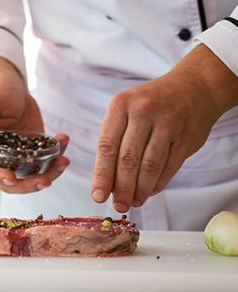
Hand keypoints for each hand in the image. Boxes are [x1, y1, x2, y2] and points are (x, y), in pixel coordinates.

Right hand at [0, 56, 69, 192]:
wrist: (9, 85)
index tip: (11, 178)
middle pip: (11, 182)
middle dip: (28, 185)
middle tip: (46, 180)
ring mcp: (17, 156)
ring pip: (31, 175)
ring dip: (49, 174)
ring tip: (63, 161)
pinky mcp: (33, 149)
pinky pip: (46, 159)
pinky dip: (57, 154)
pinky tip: (63, 139)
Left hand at [91, 44, 237, 212]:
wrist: (194, 86)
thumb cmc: (151, 103)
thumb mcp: (126, 109)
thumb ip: (115, 140)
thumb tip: (106, 181)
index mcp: (120, 105)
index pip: (106, 147)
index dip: (102, 175)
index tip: (97, 195)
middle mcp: (142, 112)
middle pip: (128, 160)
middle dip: (121, 188)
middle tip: (118, 205)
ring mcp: (167, 123)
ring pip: (149, 166)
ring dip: (140, 190)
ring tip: (133, 202)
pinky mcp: (185, 137)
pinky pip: (169, 167)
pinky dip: (158, 184)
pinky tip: (150, 192)